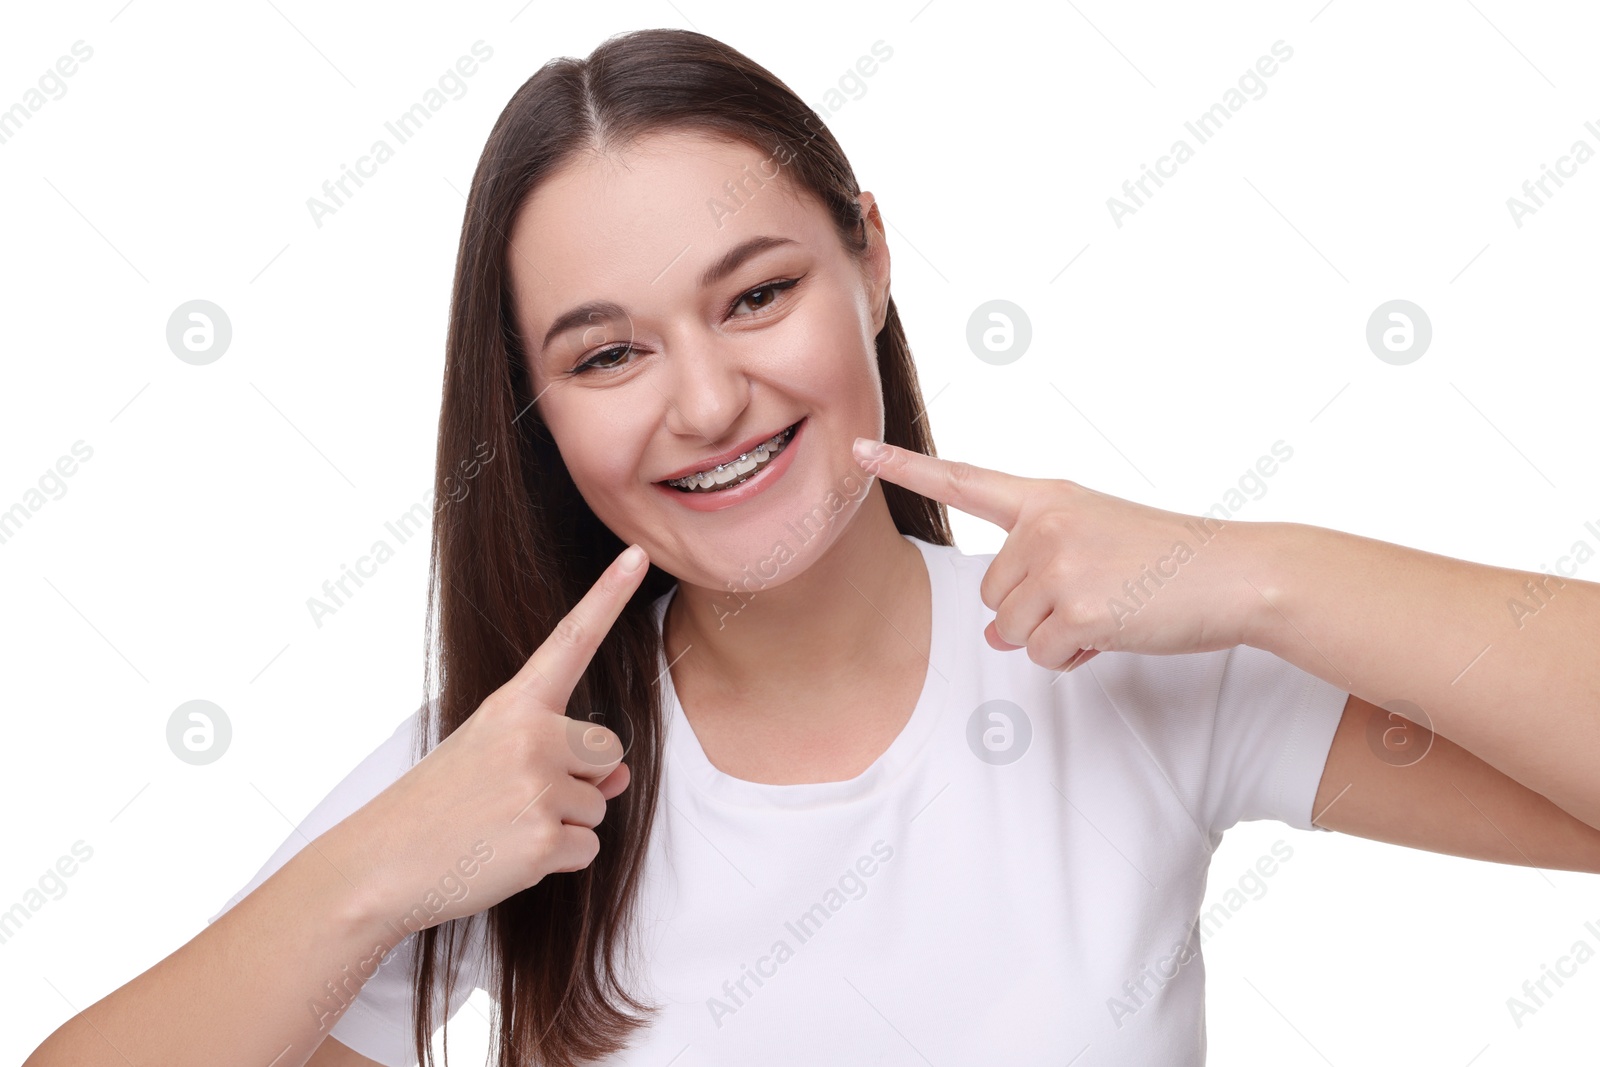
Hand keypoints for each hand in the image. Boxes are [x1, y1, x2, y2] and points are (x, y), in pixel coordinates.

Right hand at [327, 543, 649, 930]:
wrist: (376, 865)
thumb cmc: (435, 806)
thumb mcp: (492, 758)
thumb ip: (561, 753)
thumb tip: (622, 776)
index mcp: (513, 704)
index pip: (571, 640)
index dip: (609, 596)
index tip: (639, 552)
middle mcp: (532, 735)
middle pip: (609, 751)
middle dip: (580, 780)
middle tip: (513, 797)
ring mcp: (538, 788)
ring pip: (598, 806)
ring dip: (561, 824)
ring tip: (501, 826)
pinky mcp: (543, 841)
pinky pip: (588, 850)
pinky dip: (557, 862)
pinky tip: (508, 856)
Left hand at [855, 439, 1266, 671]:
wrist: (1233, 573)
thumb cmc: (1168, 561)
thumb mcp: (1095, 547)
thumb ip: (1036, 576)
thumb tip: (998, 634)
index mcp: (1047, 497)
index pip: (964, 481)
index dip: (905, 468)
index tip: (856, 449)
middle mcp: (1043, 523)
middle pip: (994, 592)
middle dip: (1036, 610)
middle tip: (1097, 595)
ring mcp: (1057, 564)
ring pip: (1014, 629)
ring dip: (1056, 635)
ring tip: (1111, 608)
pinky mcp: (1076, 607)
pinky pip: (1043, 653)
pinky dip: (1075, 655)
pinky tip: (1115, 629)